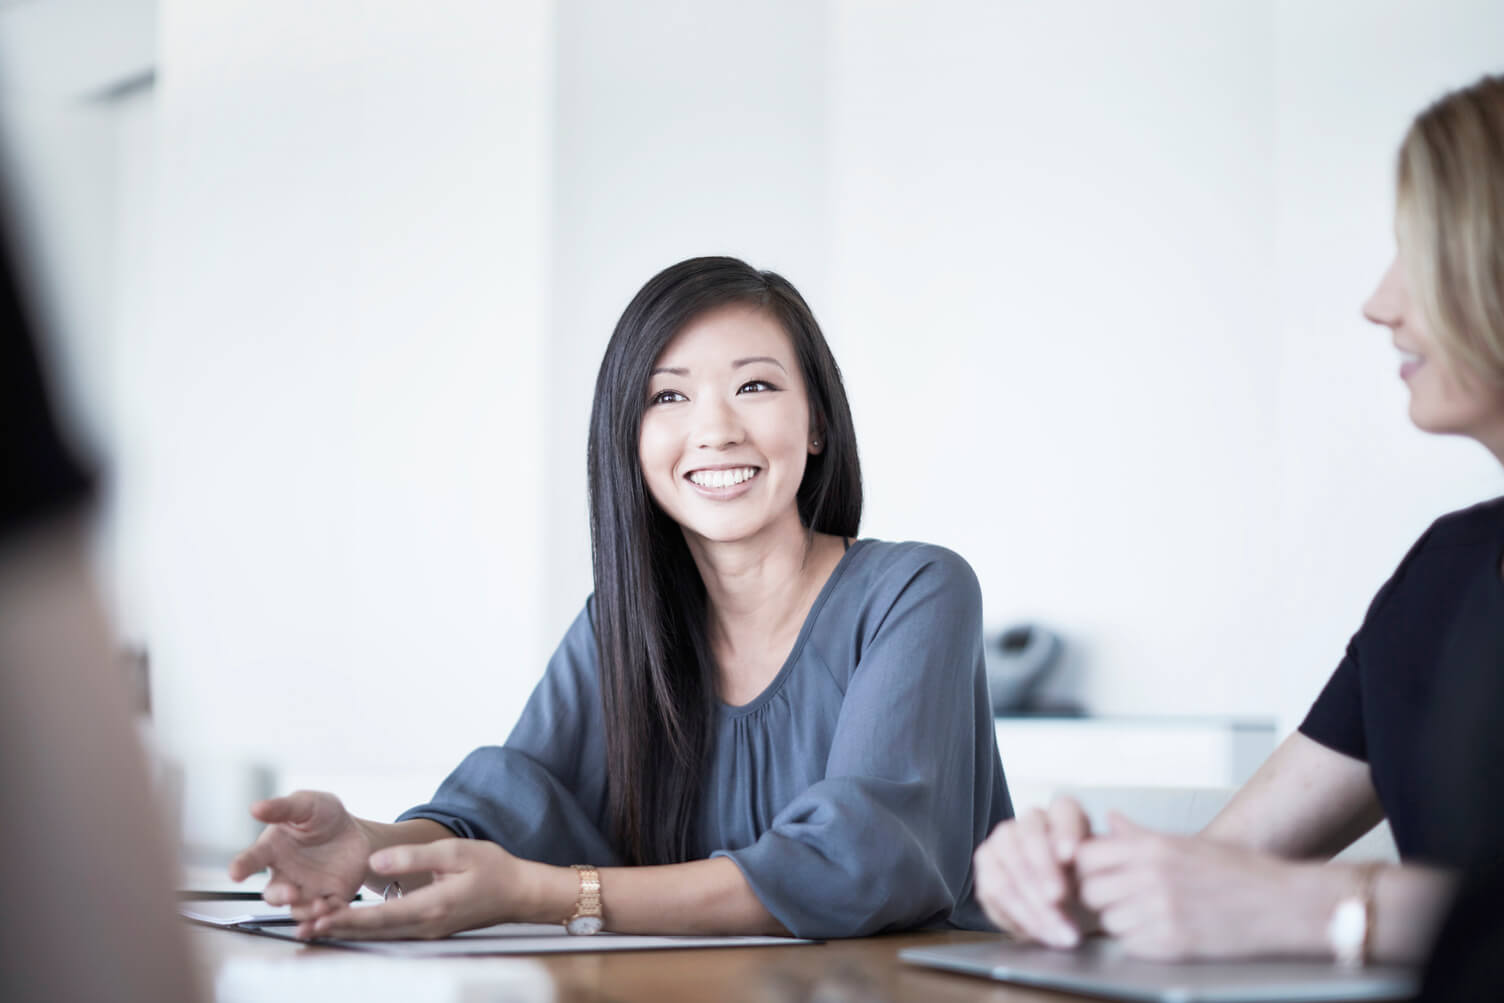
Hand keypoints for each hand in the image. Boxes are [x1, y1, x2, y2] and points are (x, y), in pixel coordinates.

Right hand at [228, 790, 371, 911]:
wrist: (357, 832)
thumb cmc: (324, 815)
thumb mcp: (306, 805)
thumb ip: (282, 808)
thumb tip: (255, 807)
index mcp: (273, 850)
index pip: (251, 860)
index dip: (241, 867)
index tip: (235, 873)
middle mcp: (285, 875)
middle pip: (273, 895)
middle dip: (280, 897)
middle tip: (291, 893)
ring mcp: (306, 890)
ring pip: (297, 910)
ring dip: (306, 912)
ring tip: (320, 905)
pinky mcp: (330, 899)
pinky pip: (325, 915)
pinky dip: (327, 919)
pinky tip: (331, 916)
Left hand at [299, 838, 531, 939]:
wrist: (518, 892)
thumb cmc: (492, 868)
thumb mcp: (456, 852)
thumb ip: (414, 857)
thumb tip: (375, 863)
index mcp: (431, 906)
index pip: (379, 917)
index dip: (345, 919)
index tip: (317, 918)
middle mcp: (426, 926)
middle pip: (372, 932)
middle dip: (335, 929)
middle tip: (301, 927)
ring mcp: (427, 932)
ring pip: (379, 935)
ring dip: (346, 931)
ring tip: (314, 925)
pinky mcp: (428, 929)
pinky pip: (391, 932)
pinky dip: (365, 928)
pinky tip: (346, 922)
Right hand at [972, 795, 1093, 947]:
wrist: (1064, 906)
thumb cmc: (1084, 882)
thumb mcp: (1097, 873)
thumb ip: (1090, 863)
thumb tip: (1075, 856)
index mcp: (1062, 813)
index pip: (1064, 811)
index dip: (1065, 832)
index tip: (1070, 856)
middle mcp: (1029, 821)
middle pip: (1030, 836)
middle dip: (1043, 870)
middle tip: (1058, 898)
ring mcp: (1002, 840)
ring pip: (1010, 865)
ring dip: (1032, 903)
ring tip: (1058, 932)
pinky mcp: (985, 865)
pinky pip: (994, 890)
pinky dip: (1018, 916)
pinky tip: (1039, 933)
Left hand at [1075, 812, 1318, 960]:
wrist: (1282, 904)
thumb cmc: (1237, 871)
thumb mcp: (1186, 843)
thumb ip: (1140, 835)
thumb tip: (1110, 818)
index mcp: (1153, 847)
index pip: (1085, 856)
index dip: (1088, 867)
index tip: (1100, 874)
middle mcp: (1153, 876)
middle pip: (1090, 891)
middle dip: (1101, 897)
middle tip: (1123, 898)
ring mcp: (1162, 912)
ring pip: (1109, 921)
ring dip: (1122, 921)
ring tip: (1149, 915)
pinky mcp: (1174, 944)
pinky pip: (1130, 945)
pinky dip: (1140, 942)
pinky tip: (1163, 932)